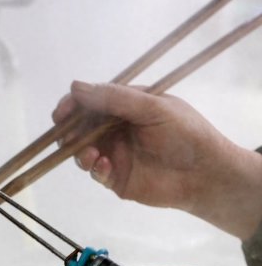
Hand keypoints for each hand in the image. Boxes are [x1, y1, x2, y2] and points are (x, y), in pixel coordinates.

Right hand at [53, 82, 261, 240]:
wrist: (204, 173)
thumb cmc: (185, 133)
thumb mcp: (151, 106)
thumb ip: (114, 98)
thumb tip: (75, 87)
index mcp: (127, 106)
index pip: (93, 101)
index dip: (74, 105)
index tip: (62, 112)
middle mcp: (117, 129)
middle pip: (82, 128)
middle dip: (70, 132)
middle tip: (66, 136)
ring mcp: (115, 154)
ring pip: (83, 152)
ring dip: (79, 152)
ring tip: (90, 155)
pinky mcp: (116, 178)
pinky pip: (96, 173)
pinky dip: (95, 169)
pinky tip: (104, 166)